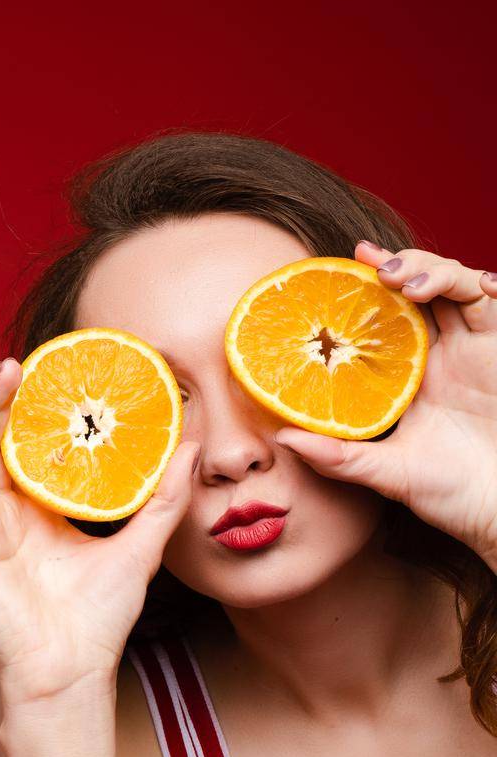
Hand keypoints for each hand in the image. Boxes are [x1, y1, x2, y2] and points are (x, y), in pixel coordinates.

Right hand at [0, 356, 199, 706]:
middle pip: (1, 444)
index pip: (35, 452)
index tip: (50, 373)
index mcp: (40, 516)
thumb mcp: (140, 547)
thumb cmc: (98, 622)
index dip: (38, 413)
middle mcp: (7, 514)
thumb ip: (162, 498)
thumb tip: (192, 450)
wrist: (68, 671)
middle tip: (18, 358)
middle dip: (3, 401)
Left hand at [276, 244, 496, 562]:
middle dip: (396, 265)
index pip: (380, 317)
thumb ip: (336, 457)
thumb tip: (280, 438)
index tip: (331, 269)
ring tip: (403, 280)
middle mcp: (437, 353)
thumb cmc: (447, 493)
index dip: (362, 290)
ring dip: (431, 269)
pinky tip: (468, 283)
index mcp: (403, 374)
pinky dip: (481, 284)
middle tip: (367, 263)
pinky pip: (492, 304)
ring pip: (453, 284)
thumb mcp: (383, 473)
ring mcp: (472, 348)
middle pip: (417, 288)